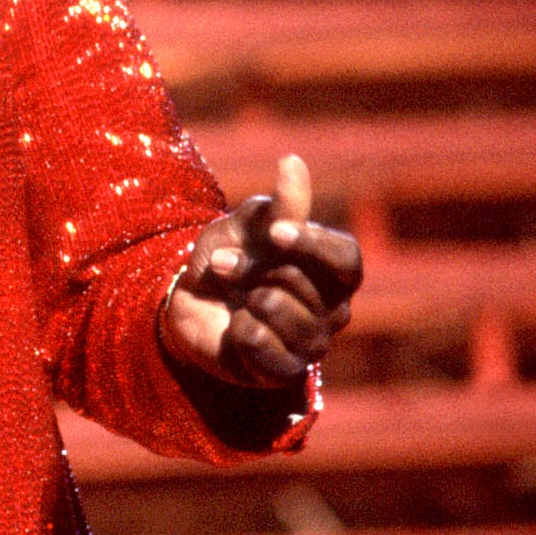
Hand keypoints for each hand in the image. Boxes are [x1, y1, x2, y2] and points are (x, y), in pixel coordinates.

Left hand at [160, 154, 362, 388]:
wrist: (190, 305)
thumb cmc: (231, 257)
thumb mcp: (248, 225)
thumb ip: (278, 204)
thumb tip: (293, 161)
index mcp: (334, 272)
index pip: (345, 259)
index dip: (312, 245)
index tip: (276, 233)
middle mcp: (332, 311)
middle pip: (302, 281)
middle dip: (254, 265)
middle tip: (225, 263)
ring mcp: (310, 345)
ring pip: (278, 310)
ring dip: (242, 294)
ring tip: (233, 296)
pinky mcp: (281, 372)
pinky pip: (258, 343)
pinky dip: (237, 328)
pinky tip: (235, 327)